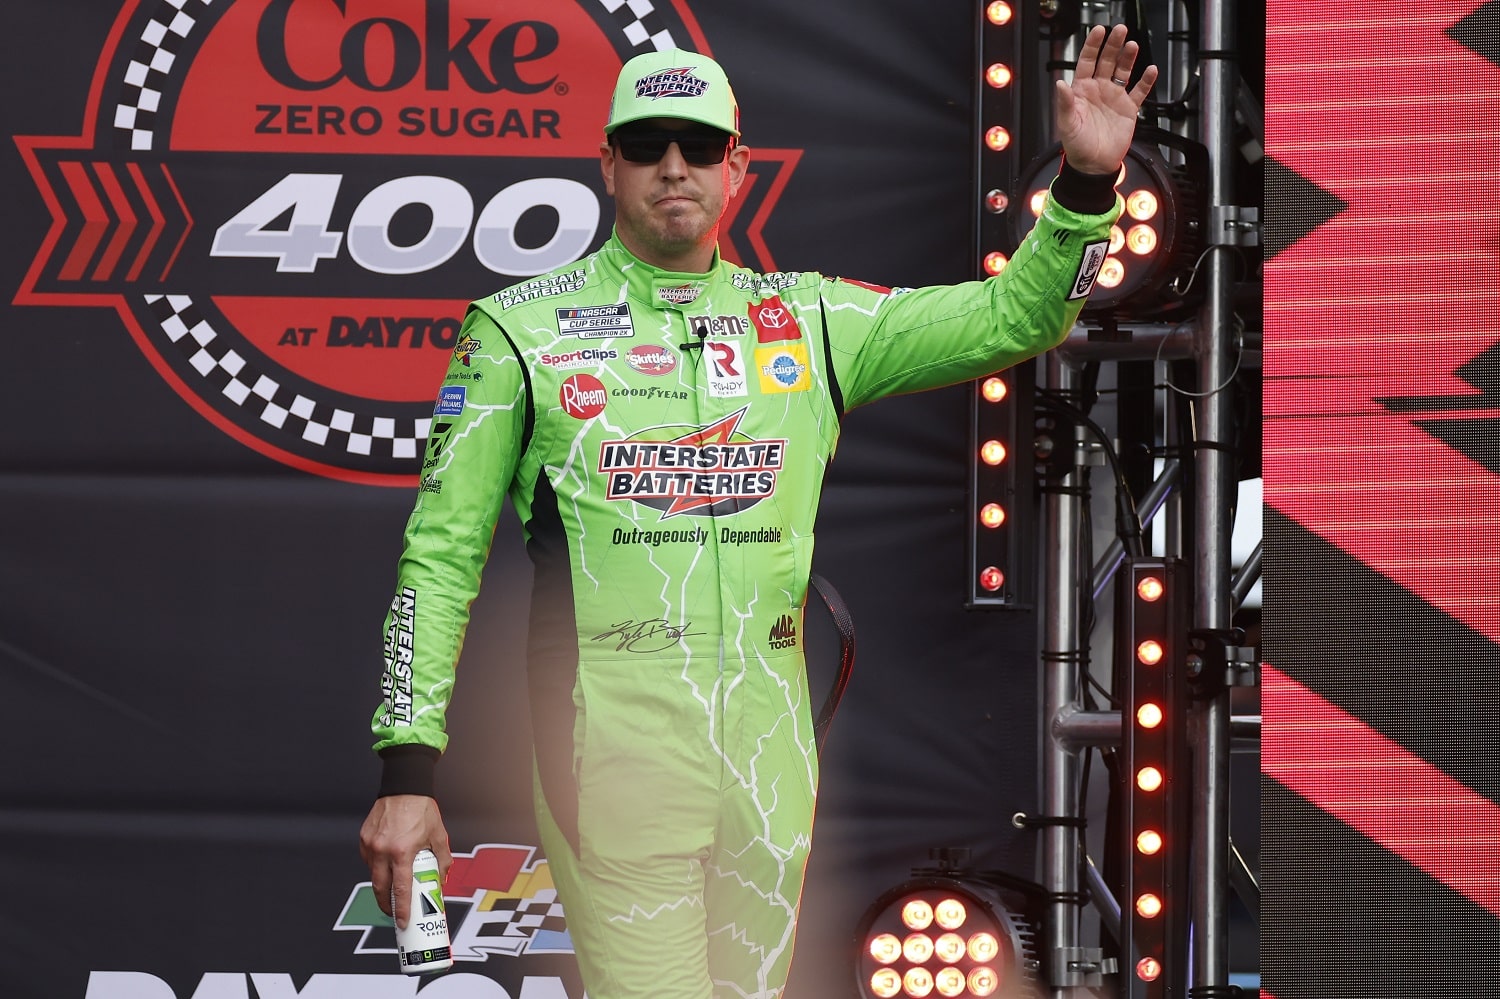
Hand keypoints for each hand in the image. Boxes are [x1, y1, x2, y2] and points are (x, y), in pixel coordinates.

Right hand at [358, 794, 450, 928]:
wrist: (404, 787)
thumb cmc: (422, 810)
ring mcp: (370, 845)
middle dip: (387, 905)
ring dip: (382, 885)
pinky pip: (369, 860)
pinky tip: (387, 866)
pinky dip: (377, 867)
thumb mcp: (438, 836)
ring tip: (393, 891)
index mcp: (402, 851)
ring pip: (373, 875)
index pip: (400, 889)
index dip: (401, 909)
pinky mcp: (364, 839)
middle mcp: (382, 850)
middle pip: (380, 889)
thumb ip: (442, 860)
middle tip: (394, 913)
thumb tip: (441, 880)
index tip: (402, 922)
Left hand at [1053, 24, 1158, 174]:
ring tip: (1132, 45)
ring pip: (1124, 72)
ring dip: (1128, 58)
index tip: (1099, 31)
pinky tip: (1151, 70)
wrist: (1094, 166)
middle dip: (1113, 45)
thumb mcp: (1067, 124)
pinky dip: (1146, 81)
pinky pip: (1139, 91)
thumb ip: (1064, 103)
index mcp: (1082, 91)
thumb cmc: (1077, 147)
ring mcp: (1114, 98)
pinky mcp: (1128, 109)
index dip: (1092, 46)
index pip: (1086, 62)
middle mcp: (1099, 91)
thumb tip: (1059, 84)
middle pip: (1107, 61)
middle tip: (1120, 31)